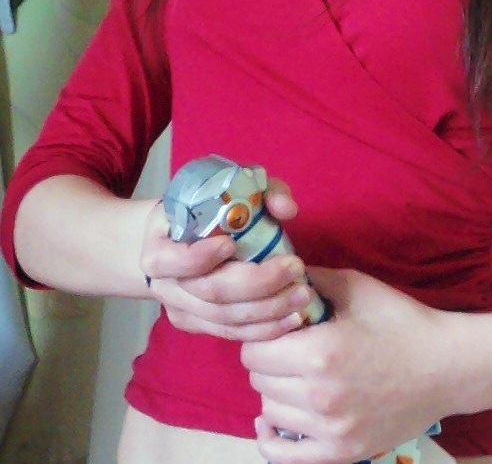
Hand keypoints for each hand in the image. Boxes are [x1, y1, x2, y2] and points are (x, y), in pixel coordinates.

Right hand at [140, 179, 314, 341]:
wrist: (172, 238)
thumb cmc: (204, 207)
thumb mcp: (229, 185)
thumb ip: (262, 190)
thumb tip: (287, 209)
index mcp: (160, 244)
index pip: (171, 260)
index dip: (199, 257)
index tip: (230, 243)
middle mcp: (166, 283)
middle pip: (210, 291)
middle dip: (257, 283)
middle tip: (295, 268)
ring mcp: (181, 309)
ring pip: (224, 319)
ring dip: (268, 310)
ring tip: (302, 294)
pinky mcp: (198, 326)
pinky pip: (231, 334)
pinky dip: (264, 329)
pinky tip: (292, 318)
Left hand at [243, 268, 451, 463]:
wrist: (446, 366)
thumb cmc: (401, 322)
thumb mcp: (356, 287)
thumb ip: (312, 280)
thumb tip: (277, 276)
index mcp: (319, 353)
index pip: (254, 351)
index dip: (263, 334)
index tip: (279, 328)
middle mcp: (319, 396)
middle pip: (259, 381)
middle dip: (269, 361)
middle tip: (290, 349)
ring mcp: (330, 430)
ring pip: (269, 413)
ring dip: (276, 392)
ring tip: (298, 377)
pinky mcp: (341, 453)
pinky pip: (283, 457)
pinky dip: (272, 438)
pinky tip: (275, 419)